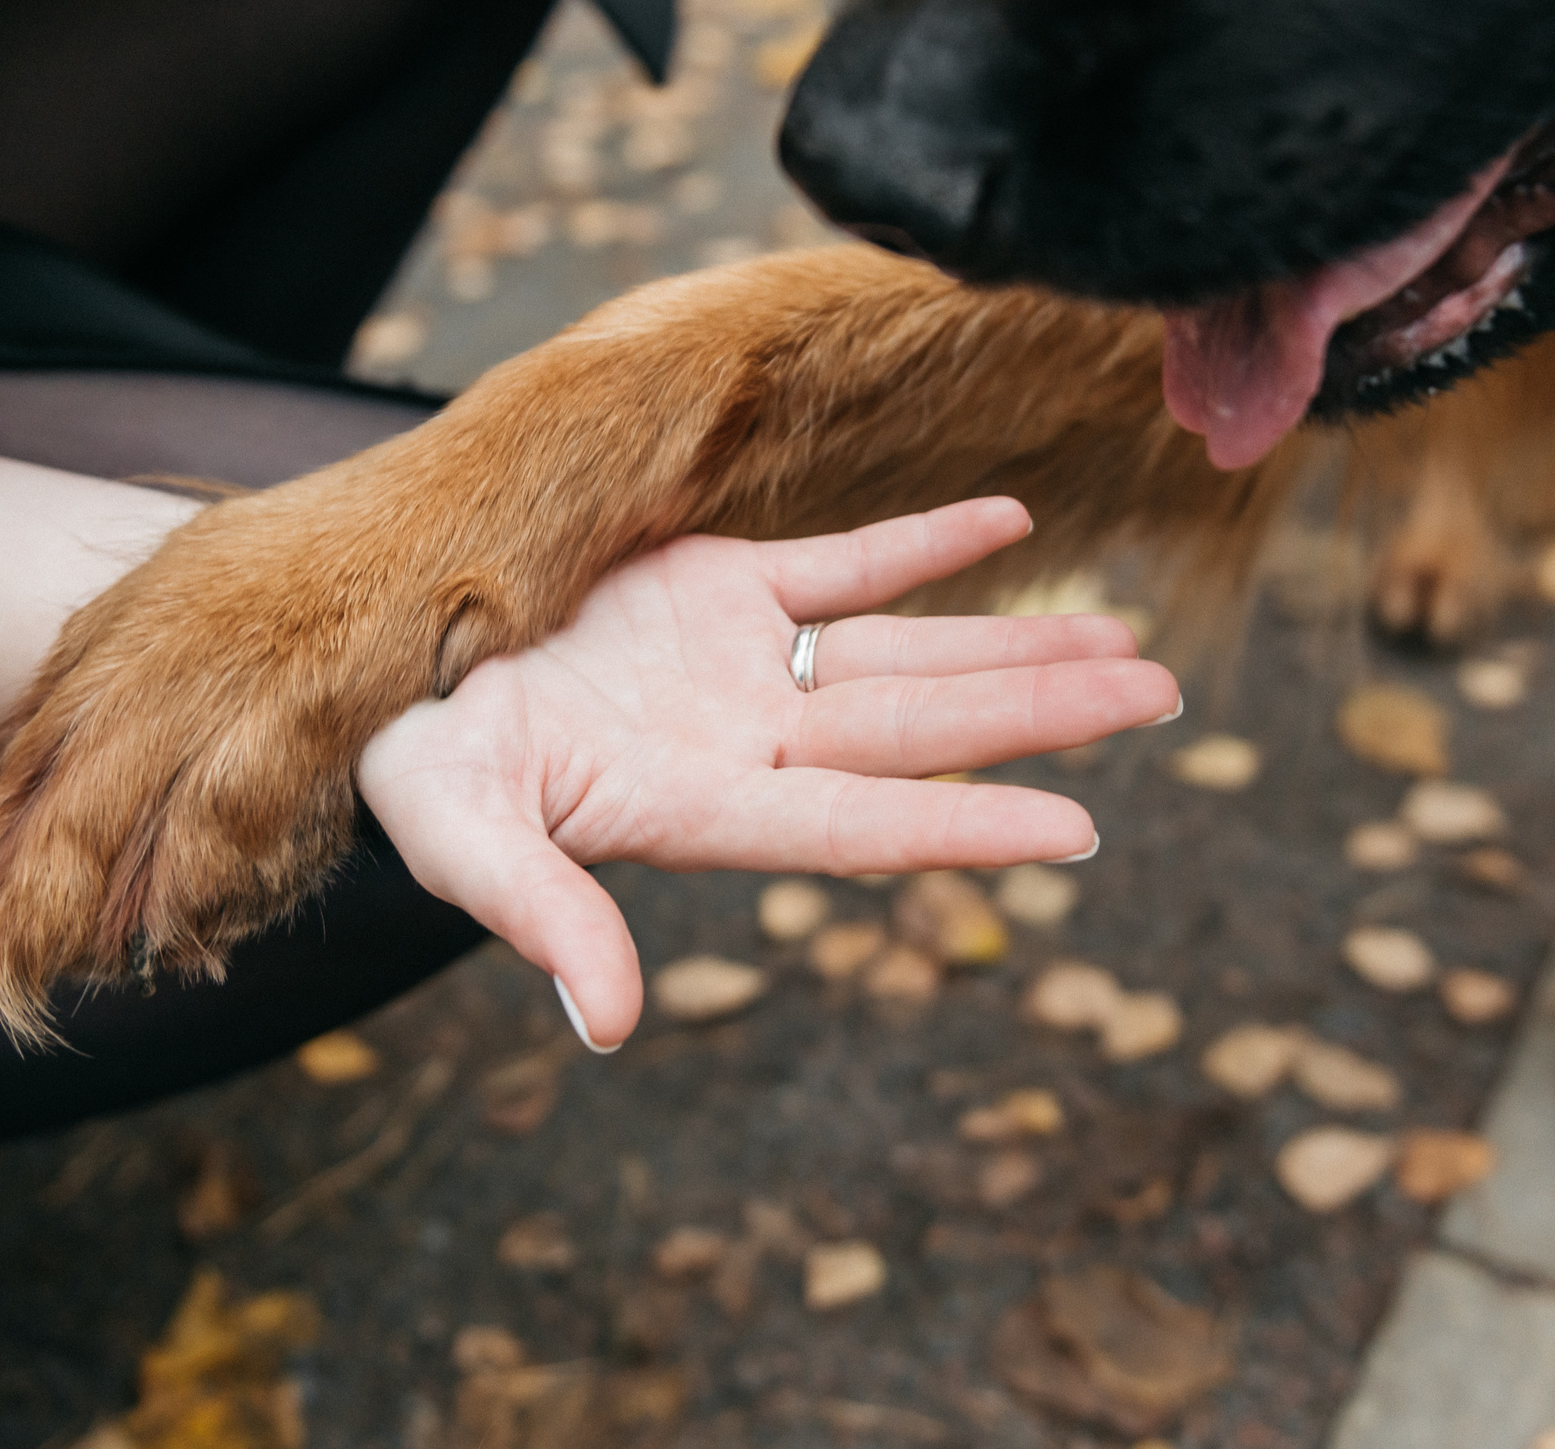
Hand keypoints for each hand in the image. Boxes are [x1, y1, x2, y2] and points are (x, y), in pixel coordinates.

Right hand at [358, 496, 1179, 1049]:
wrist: (390, 675)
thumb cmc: (413, 769)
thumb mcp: (460, 836)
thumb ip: (542, 917)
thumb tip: (611, 1025)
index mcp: (702, 806)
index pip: (858, 821)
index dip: (963, 821)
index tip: (1079, 828)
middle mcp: (751, 741)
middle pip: (921, 728)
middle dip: (1040, 715)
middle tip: (1164, 700)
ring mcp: (745, 662)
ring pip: (908, 650)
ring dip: (1016, 646)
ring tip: (1130, 645)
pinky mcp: (721, 586)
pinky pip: (846, 563)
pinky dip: (927, 544)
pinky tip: (1015, 529)